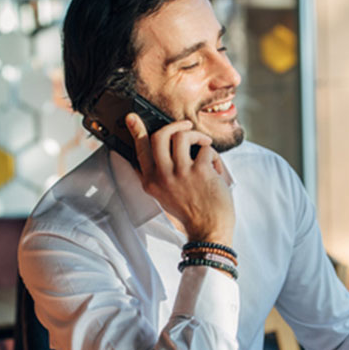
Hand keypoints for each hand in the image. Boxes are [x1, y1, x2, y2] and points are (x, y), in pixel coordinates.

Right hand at [126, 113, 234, 244]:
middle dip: (175, 126)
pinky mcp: (200, 171)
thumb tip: (159, 149)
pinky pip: (205, 148)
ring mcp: (181, 173)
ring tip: (203, 143)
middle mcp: (162, 176)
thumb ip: (159, 175)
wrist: (209, 231)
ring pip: (182, 136)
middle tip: (186, 127)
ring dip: (196, 135)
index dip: (137, 131)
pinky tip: (215, 167)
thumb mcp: (165, 196)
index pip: (141, 150)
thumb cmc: (191, 213)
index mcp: (151, 182)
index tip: (133, 117)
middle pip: (160, 136)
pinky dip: (213, 155)